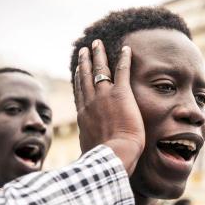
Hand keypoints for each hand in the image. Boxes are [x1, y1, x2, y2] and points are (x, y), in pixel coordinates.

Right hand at [74, 40, 144, 175]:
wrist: (114, 155)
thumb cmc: (102, 159)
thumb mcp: (88, 153)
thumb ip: (87, 150)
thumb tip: (84, 160)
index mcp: (84, 114)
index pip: (80, 91)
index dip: (79, 77)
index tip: (78, 68)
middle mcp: (91, 101)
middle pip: (86, 76)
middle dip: (85, 61)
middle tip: (84, 50)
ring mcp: (105, 96)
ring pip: (100, 69)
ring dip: (98, 55)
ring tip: (96, 44)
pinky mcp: (121, 94)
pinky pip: (122, 71)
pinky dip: (125, 59)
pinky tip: (127, 49)